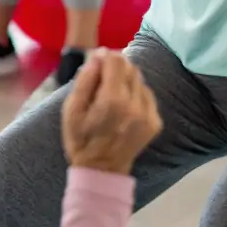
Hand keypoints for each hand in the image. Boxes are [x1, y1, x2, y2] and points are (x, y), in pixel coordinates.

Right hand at [61, 50, 162, 175]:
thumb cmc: (81, 139)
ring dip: (126, 80)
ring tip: (113, 93)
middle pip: (130, 67)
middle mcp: (135, 104)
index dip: (106, 56)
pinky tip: (124, 105)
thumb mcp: (72, 110)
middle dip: (116, 67)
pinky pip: (147, 95)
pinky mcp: (155, 122)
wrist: (101, 171)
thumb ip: (85, 80)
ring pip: (140, 80)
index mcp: (112, 100)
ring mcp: (148, 114)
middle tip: (103, 77)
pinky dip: (136, 93)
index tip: (97, 59)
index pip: (116, 61)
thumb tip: (98, 57)